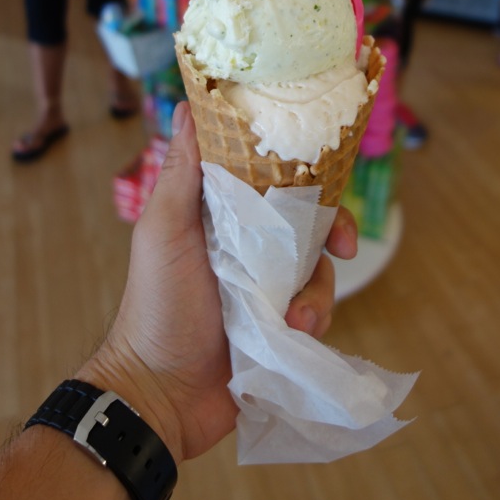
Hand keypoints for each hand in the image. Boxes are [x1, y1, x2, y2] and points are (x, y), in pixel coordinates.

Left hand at [80, 102, 356, 465]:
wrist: (160, 394)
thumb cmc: (156, 304)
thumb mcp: (164, 230)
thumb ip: (183, 172)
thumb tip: (189, 104)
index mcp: (221, 215)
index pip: (272, 178)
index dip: (303, 172)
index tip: (326, 173)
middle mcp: (247, 246)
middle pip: (308, 222)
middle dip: (332, 231)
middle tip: (344, 245)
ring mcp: (266, 288)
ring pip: (318, 270)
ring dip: (317, 291)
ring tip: (295, 318)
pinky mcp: (279, 327)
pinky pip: (316, 311)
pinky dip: (313, 320)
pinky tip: (295, 334)